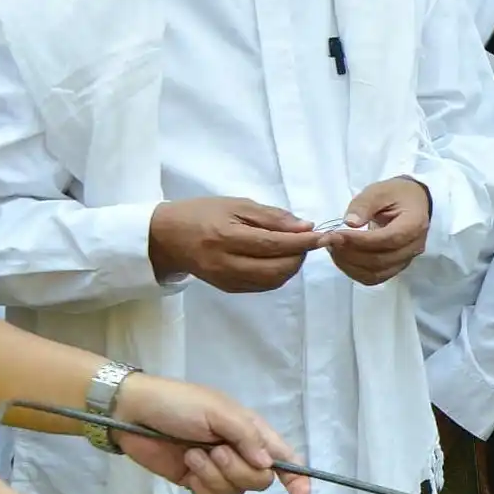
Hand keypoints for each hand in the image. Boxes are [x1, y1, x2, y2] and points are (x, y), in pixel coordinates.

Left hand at [111, 373, 299, 493]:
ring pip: (235, 492)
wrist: (133, 414)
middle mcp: (239, 451)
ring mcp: (217, 469)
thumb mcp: (217, 410)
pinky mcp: (196, 483)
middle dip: (238, 470)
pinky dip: (202, 489)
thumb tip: (268, 465)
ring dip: (213, 476)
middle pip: (260, 480)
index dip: (295, 475)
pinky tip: (188, 473)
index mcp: (249, 430)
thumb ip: (246, 436)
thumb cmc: (178, 404)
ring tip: (192, 455)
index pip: (282, 455)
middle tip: (214, 451)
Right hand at [150, 195, 319, 293]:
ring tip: (293, 248)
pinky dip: (277, 274)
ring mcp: (226, 280)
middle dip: (300, 257)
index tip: (325, 235)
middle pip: (276, 269)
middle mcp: (225, 263)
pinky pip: (261, 285)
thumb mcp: (236, 205)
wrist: (167, 236)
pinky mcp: (227, 288)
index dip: (303, 242)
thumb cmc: (202, 213)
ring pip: (272, 281)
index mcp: (226, 236)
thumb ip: (271, 217)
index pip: (274, 244)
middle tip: (307, 241)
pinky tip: (277, 259)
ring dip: (291, 267)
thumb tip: (305, 228)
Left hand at [326, 177, 432, 284]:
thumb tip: (350, 222)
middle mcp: (413, 247)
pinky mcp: (394, 267)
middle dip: (349, 252)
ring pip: (374, 273)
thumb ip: (365, 204)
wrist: (410, 203)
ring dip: (348, 264)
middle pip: (380, 260)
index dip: (360, 240)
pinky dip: (353, 271)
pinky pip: (373, 277)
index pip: (388, 239)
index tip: (336, 234)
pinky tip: (341, 256)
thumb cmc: (395, 195)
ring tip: (333, 247)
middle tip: (329, 240)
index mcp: (414, 224)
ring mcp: (405, 260)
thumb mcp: (380, 191)